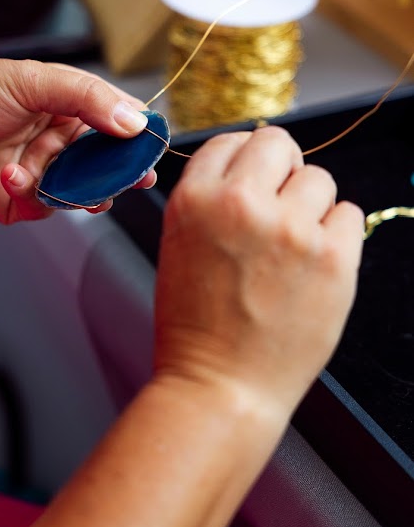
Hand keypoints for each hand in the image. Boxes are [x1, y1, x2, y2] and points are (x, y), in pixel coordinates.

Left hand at [0, 59, 154, 222]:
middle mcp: (61, 141)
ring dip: (82, 188)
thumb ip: (86, 97)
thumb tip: (135, 120)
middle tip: (133, 177)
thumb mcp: (32, 80)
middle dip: (121, 172)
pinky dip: (32, 192)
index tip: (152, 146)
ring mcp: (43, 173)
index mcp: (69, 107)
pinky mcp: (21, 202)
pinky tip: (10, 172)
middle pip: (108, 163)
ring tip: (79, 183)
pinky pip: (46, 207)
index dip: (138, 135)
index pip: (118, 121)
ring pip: (84, 191)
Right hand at [153, 126, 364, 419]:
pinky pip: (349, 214)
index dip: (243, 161)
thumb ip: (210, 199)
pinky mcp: (333, 258)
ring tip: (293, 245)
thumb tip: (252, 169)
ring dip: (309, 205)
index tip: (251, 180)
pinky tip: (314, 262)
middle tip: (278, 203)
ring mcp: (291, 230)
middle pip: (278, 144)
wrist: (221, 385)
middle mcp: (241, 205)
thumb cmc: (195, 324)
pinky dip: (336, 233)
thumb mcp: (178, 243)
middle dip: (280, 168)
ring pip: (319, 179)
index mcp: (194, 199)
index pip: (230, 141)